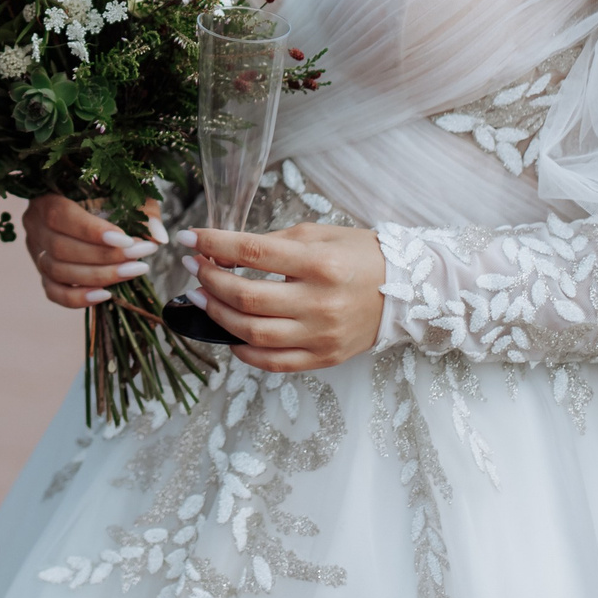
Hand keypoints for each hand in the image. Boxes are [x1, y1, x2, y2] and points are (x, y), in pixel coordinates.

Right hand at [22, 194, 166, 310]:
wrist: (86, 202)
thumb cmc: (106, 194)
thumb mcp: (127, 194)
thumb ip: (143, 212)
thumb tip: (159, 237)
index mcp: (47, 197)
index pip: (62, 217)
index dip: (93, 232)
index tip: (128, 241)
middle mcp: (35, 225)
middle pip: (61, 249)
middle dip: (105, 258)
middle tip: (140, 259)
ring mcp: (36, 251)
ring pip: (58, 272)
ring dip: (98, 277)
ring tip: (133, 271)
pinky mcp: (43, 273)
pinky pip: (54, 292)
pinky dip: (79, 298)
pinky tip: (106, 295)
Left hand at [178, 224, 389, 372]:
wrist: (408, 290)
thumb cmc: (360, 255)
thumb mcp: (319, 235)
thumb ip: (273, 242)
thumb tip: (226, 251)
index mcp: (319, 263)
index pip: (253, 252)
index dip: (214, 244)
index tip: (189, 237)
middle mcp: (319, 302)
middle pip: (247, 296)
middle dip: (209, 281)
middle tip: (193, 268)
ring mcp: (321, 335)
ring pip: (253, 333)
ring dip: (218, 315)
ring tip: (202, 298)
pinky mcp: (324, 358)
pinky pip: (273, 362)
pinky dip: (243, 351)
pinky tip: (229, 334)